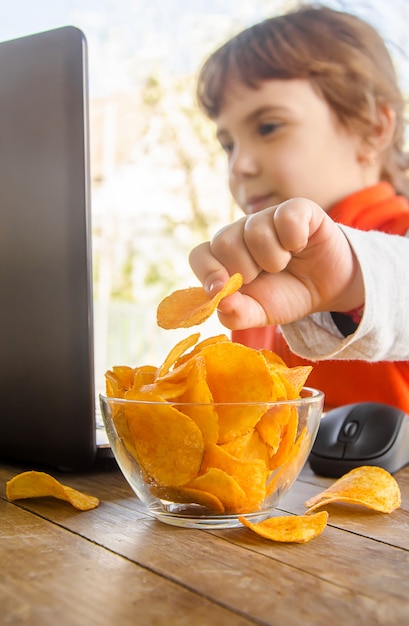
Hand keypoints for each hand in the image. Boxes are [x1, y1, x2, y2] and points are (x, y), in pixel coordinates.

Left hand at [189, 198, 363, 328]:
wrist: (328, 288)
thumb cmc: (286, 295)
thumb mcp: (260, 313)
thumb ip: (236, 314)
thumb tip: (222, 303)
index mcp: (224, 257)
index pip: (199, 256)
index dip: (208, 272)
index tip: (224, 289)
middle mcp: (240, 232)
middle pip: (223, 243)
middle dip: (246, 270)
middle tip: (265, 275)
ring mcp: (266, 217)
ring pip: (254, 232)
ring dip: (273, 259)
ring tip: (284, 262)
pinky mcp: (295, 208)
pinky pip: (285, 218)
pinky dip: (295, 239)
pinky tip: (300, 246)